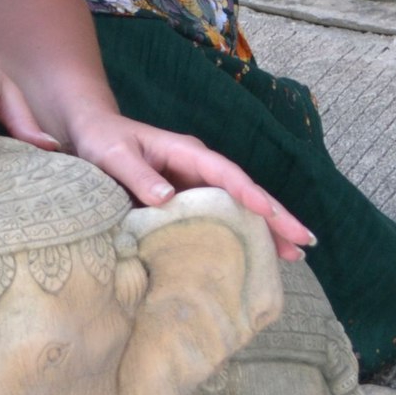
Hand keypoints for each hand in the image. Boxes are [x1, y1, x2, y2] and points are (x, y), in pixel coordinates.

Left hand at [64, 111, 316, 262]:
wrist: (91, 135)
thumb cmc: (102, 141)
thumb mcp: (113, 155)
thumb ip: (137, 174)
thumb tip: (166, 198)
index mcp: (186, 152)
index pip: (224, 173)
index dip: (247, 192)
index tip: (268, 212)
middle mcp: (199, 169)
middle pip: (245, 192)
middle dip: (275, 215)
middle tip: (304, 242)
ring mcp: (196, 187)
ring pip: (239, 209)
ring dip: (266, 230)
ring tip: (293, 257)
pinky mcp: (188, 203)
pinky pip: (219, 220)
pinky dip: (240, 237)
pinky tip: (257, 258)